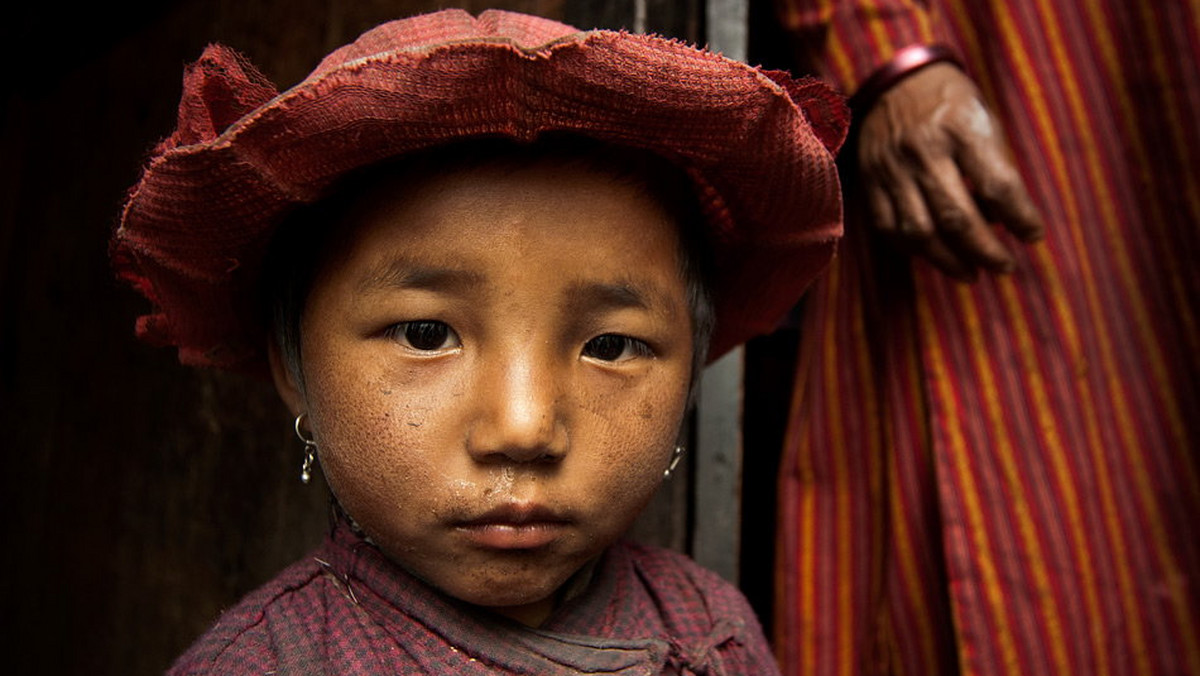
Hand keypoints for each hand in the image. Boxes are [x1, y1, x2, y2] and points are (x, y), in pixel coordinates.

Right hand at [857, 62, 1043, 279]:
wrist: (895, 80)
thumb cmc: (950, 102)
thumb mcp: (983, 119)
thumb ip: (995, 167)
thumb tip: (1005, 221)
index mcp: (961, 129)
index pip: (998, 185)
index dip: (1021, 218)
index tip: (1034, 237)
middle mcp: (924, 151)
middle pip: (957, 217)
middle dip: (985, 251)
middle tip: (1005, 266)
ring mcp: (892, 169)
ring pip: (920, 232)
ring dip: (949, 261)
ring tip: (972, 273)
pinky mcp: (870, 182)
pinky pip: (889, 228)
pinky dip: (914, 248)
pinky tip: (934, 254)